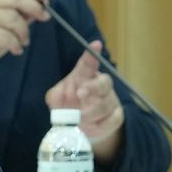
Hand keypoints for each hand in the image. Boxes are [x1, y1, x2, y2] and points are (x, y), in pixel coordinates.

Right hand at [0, 0, 49, 82]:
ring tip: (24, 41)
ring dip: (24, 31)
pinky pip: (6, 37)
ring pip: (12, 18)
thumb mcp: (8, 23)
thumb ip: (22, 13)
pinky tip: (16, 50)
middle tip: (44, 17)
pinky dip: (16, 44)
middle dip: (33, 7)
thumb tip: (42, 6)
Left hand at [45, 43, 123, 161]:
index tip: (96, 44)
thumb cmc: (70, 105)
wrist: (83, 126)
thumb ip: (54, 97)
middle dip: (93, 87)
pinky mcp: (117, 116)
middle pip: (104, 82)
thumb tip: (55, 99)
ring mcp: (110, 100)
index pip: (89, 63)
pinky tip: (91, 126)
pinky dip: (100, 125)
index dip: (92, 54)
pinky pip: (113, 119)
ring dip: (90, 113)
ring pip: (105, 104)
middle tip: (80, 93)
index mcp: (85, 76)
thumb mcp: (57, 99)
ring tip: (78, 119)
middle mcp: (101, 85)